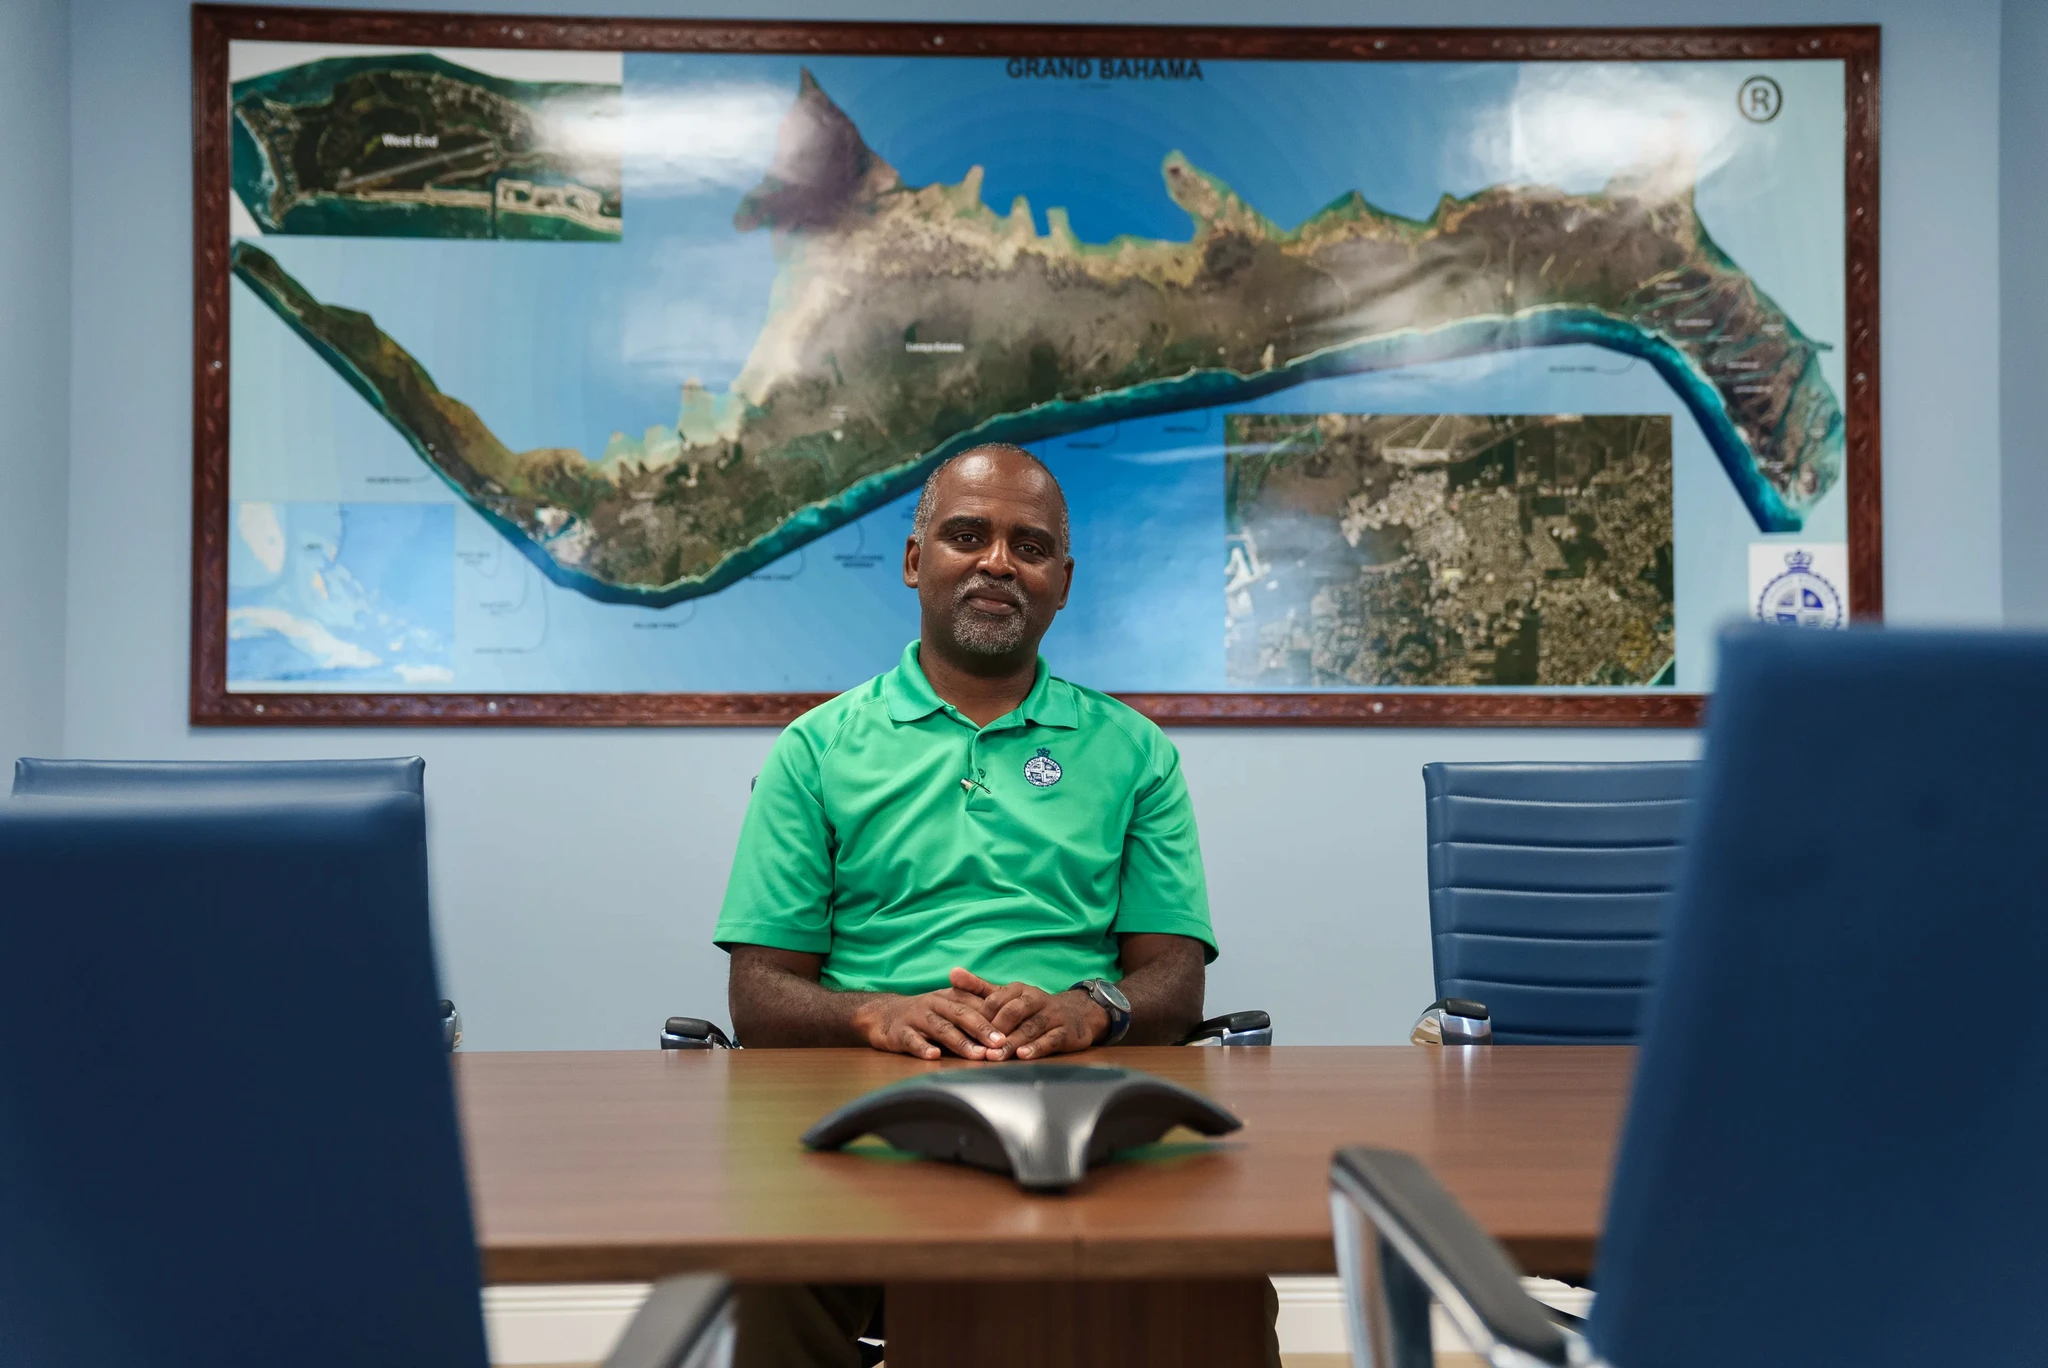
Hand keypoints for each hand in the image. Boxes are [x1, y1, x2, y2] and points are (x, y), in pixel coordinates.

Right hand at [852, 986, 1005, 1060]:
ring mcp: (916, 1018)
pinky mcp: (899, 1032)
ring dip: (960, 1042)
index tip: (1013, 1032)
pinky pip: (912, 1040)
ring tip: (976, 1054)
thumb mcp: (947, 1005)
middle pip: (961, 1015)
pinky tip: (934, 1056)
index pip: (975, 1005)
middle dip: (982, 1029)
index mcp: (949, 997)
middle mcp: (934, 1004)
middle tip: (1000, 1043)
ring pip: (940, 1029)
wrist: (882, 1014)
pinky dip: (923, 1048)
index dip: (994, 1018)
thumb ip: (972, 1011)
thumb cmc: (924, 1013)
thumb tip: (1006, 1023)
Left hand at [949, 969, 1107, 1059]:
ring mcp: (1052, 1015)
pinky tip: (1024, 1056)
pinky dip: (1037, 1047)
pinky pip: (1051, 1039)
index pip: (996, 1000)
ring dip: (1012, 1042)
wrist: (1076, 1012)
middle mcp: (1035, 999)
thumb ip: (978, 987)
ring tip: (996, 1055)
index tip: (963, 1029)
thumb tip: (952, 973)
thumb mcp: (1006, 995)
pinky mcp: (1066, 1032)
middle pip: (1013, 1013)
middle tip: (980, 1047)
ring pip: (1030, 1027)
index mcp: (1018, 990)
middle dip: (996, 1030)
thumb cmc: (1031, 1007)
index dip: (980, 1016)